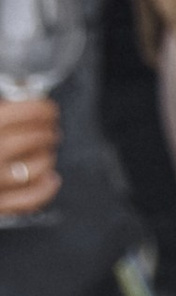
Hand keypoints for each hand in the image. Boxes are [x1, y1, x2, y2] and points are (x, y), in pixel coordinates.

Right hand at [0, 97, 61, 214]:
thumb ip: (3, 111)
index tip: (49, 110)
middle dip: (48, 132)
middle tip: (50, 131)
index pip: (28, 111)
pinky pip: (31, 198)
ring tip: (46, 152)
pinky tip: (52, 179)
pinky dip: (46, 189)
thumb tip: (27, 97)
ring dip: (48, 157)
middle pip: (36, 138)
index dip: (45, 109)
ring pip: (39, 166)